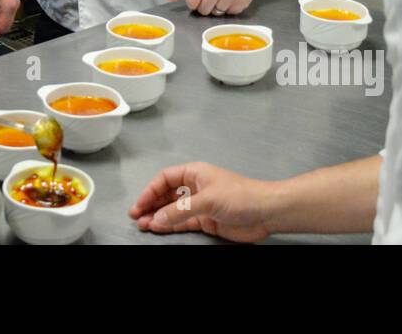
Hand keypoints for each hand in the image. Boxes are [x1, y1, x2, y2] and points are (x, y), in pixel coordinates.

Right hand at [129, 162, 275, 242]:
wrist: (265, 212)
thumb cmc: (240, 196)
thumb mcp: (207, 200)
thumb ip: (179, 211)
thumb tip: (156, 219)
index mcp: (195, 173)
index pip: (165, 178)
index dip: (150, 190)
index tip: (140, 204)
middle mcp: (195, 187)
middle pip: (166, 194)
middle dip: (150, 204)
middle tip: (136, 215)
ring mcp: (199, 204)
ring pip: (172, 210)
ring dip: (157, 216)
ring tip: (142, 225)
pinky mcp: (205, 220)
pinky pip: (182, 222)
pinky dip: (170, 226)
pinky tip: (158, 229)